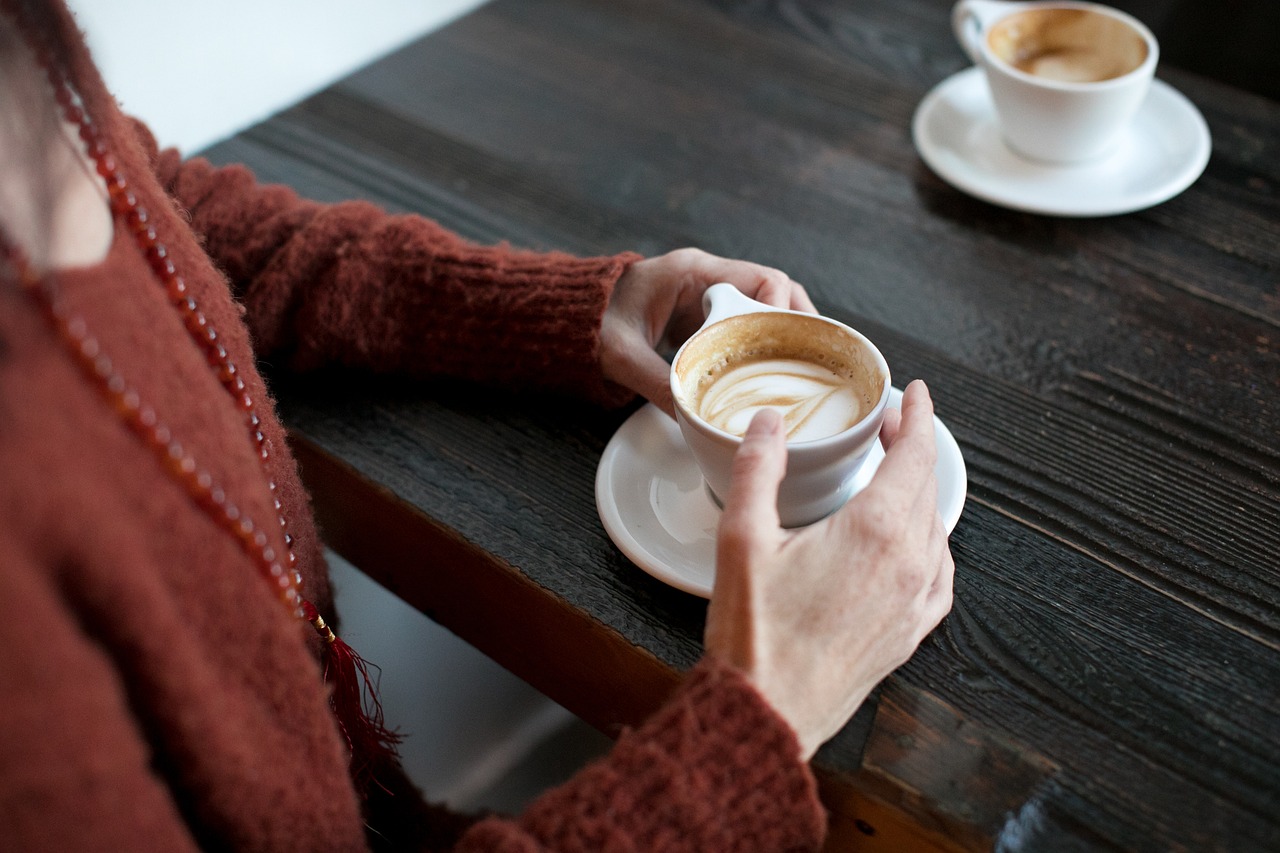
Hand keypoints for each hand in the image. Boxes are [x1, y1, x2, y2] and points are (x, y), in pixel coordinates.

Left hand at [600, 248, 813, 416]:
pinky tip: (773, 372)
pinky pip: (747, 322)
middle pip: (776, 290)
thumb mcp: (622, 356)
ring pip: (767, 305)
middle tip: (814, 360)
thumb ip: (657, 383)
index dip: (784, 310)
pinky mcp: (704, 315)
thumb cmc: (590, 325)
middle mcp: (707, 277)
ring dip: (785, 333)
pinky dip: (764, 343)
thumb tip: (696, 419)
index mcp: (692, 272)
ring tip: (804, 368)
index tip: (790, 345)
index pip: (762, 278)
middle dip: (798, 323)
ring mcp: (708, 295)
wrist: (566, 318)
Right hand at [703, 380, 954, 758]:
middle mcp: (909, 564)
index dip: (918, 417)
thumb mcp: (741, 538)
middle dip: (912, 448)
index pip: (915, 456)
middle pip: (927, 487)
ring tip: (894, 477)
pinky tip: (916, 544)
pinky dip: (932, 544)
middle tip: (889, 427)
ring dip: (920, 494)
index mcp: (876, 531)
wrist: (767, 714)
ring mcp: (916, 603)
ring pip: (936, 529)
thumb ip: (758, 470)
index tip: (915, 394)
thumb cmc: (754, 634)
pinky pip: (940, 576)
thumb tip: (768, 424)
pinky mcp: (909, 634)